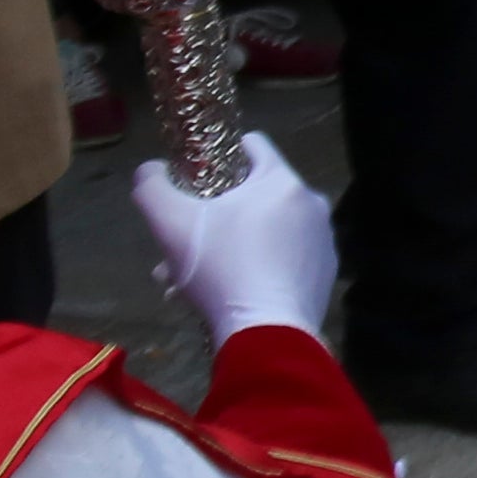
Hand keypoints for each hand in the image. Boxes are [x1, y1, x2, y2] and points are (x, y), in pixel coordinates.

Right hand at [132, 129, 336, 348]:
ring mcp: (323, 239)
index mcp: (282, 181)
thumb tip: (150, 170)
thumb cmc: (221, 269)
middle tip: (186, 244)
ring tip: (194, 278)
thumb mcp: (170, 223)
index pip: (254, 144)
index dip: (221, 153)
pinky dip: (256, 268)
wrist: (267, 333)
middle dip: (216, 216)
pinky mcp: (326, 273)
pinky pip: (285, 258)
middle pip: (256, 195)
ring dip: (230, 246)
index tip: (199, 177)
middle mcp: (311, 203)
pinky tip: (227, 293)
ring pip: (267, 231)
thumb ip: (153, 186)